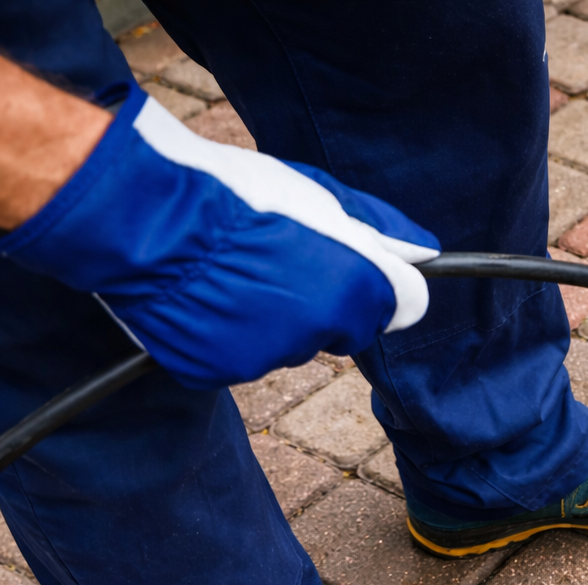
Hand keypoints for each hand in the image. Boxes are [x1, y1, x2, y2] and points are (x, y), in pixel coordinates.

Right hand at [0, 81, 437, 388]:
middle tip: (276, 260)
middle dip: (323, 303)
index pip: (402, 306)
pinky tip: (205, 297)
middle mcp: (320, 333)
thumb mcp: (319, 196)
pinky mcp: (217, 372)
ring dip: (273, 320)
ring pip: (290, 345)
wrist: (143, 214)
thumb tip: (429, 254)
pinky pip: (238, 358)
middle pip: (344, 329)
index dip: (376, 282)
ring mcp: (266, 358)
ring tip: (232, 273)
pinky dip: (227, 336)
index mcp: (356, 289)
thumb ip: (381, 233)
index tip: (350, 265)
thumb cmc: (235, 194)